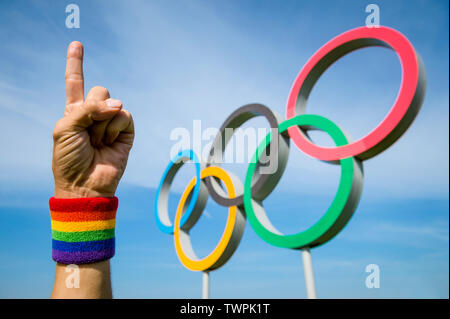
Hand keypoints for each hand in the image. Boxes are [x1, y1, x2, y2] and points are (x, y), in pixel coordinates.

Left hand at [52, 41, 133, 197]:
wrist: (85, 184)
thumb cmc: (69, 159)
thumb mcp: (65, 128)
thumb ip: (87, 109)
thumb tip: (118, 105)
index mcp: (74, 112)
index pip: (74, 83)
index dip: (75, 64)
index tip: (76, 44)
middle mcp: (94, 114)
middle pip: (99, 90)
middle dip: (94, 106)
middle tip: (88, 130)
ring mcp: (111, 123)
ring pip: (113, 102)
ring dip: (102, 123)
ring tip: (98, 143)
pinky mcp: (126, 132)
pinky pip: (124, 115)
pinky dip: (115, 128)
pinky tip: (109, 142)